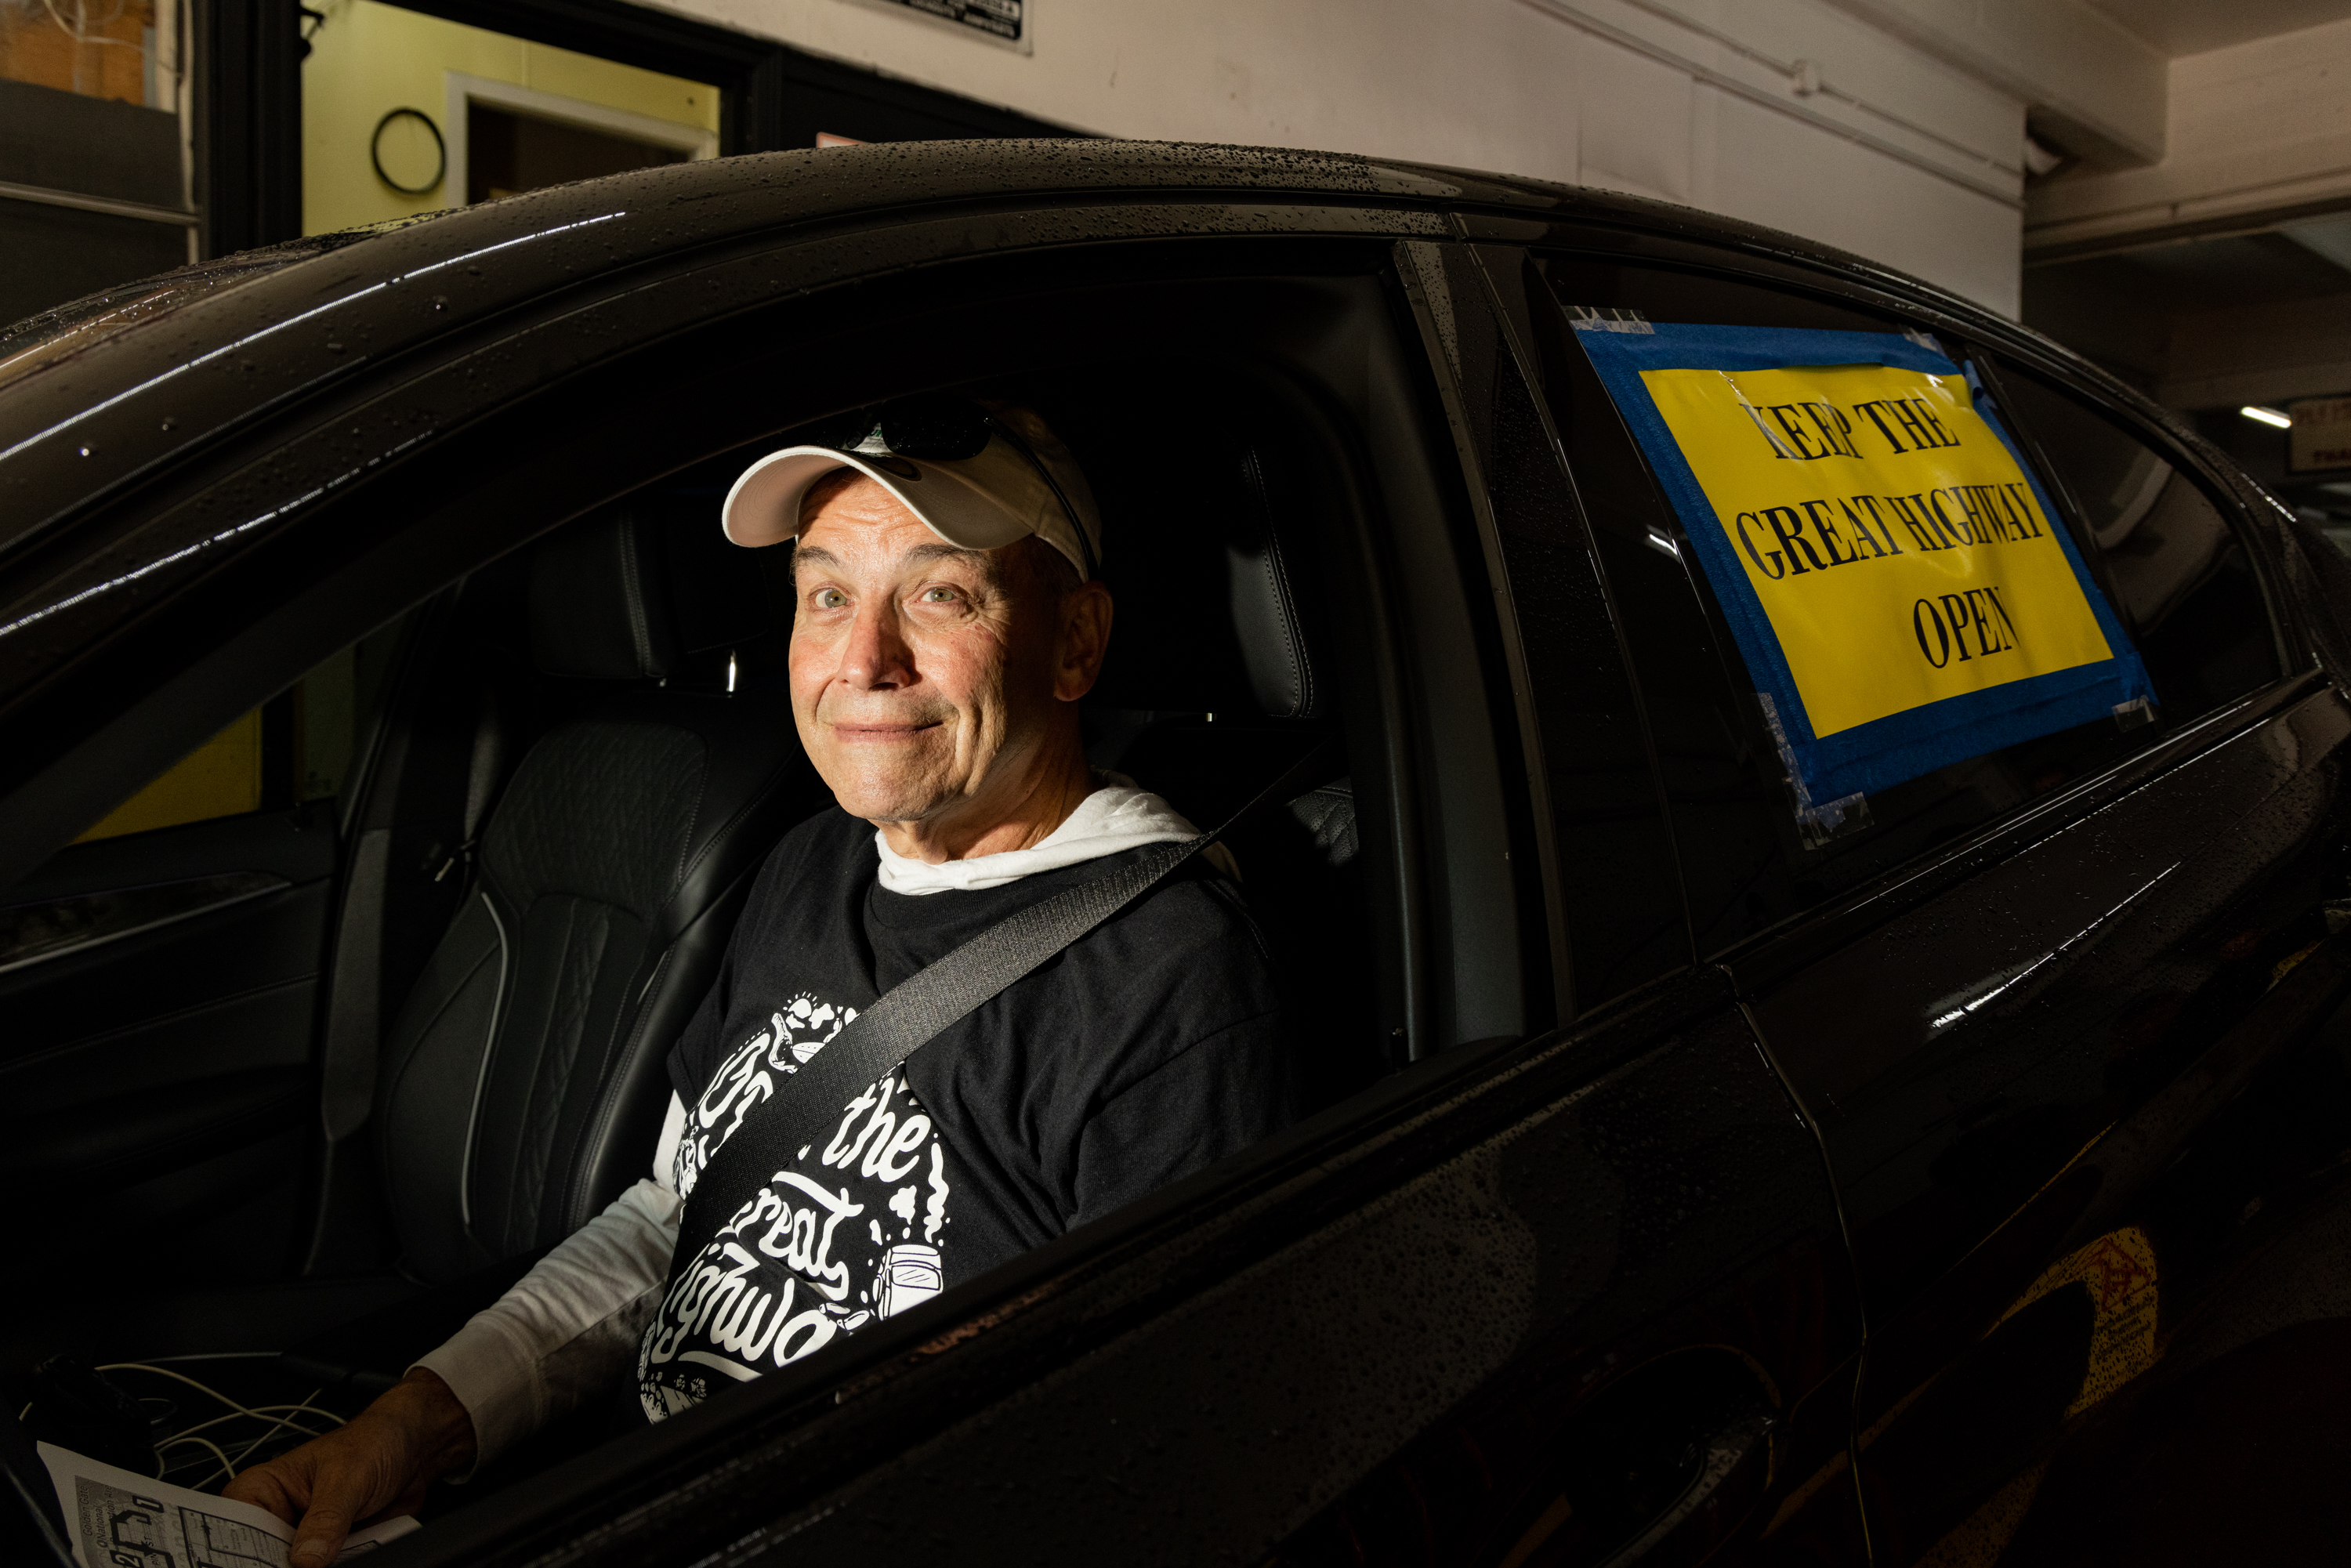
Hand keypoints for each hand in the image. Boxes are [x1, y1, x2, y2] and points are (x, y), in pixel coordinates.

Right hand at [223, 1368, 477, 1566]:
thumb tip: (305, 1559)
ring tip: (337, 1554)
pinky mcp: (328, 1553)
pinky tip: (350, 1559)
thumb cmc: (375, 1441)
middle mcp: (277, 1518)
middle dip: (283, 1565)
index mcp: (262, 1490)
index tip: (270, 1561)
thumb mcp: (347, 1477)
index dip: (243, 1555)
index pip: (234, 1532)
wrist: (416, 1448)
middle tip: (310, 1561)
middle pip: (260, 1560)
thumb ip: (326, 1518)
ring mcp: (302, 1539)